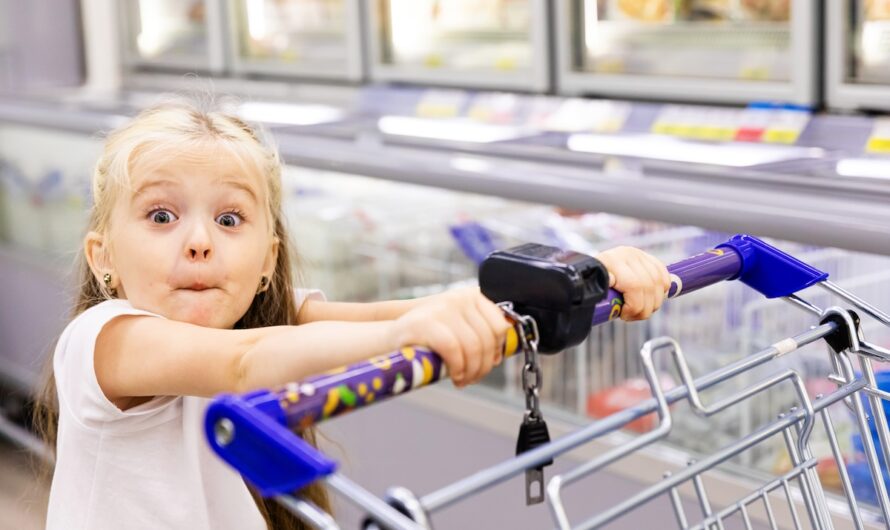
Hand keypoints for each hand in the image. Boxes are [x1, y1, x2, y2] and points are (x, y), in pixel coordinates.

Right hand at [390, 287, 511, 386]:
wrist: (393, 336)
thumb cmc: (429, 338)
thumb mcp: (459, 328)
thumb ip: (480, 333)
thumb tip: (501, 353)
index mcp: (472, 296)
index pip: (500, 326)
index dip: (497, 350)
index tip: (489, 363)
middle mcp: (459, 297)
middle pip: (487, 339)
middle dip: (483, 366)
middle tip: (472, 378)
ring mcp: (443, 307)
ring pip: (473, 347)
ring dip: (471, 371)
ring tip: (463, 380)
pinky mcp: (425, 322)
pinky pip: (454, 349)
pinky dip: (457, 367)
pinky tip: (454, 375)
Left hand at [596, 247, 670, 320]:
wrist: (591, 269)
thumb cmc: (591, 284)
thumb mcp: (590, 288)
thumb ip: (599, 291)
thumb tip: (611, 287)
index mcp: (610, 262)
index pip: (635, 286)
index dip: (634, 306)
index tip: (624, 315)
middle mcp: (627, 255)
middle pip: (649, 286)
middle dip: (644, 309)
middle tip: (633, 316)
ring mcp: (639, 255)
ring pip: (659, 283)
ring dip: (654, 303)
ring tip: (641, 310)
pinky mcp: (647, 258)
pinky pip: (664, 277)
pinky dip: (662, 291)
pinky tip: (651, 299)